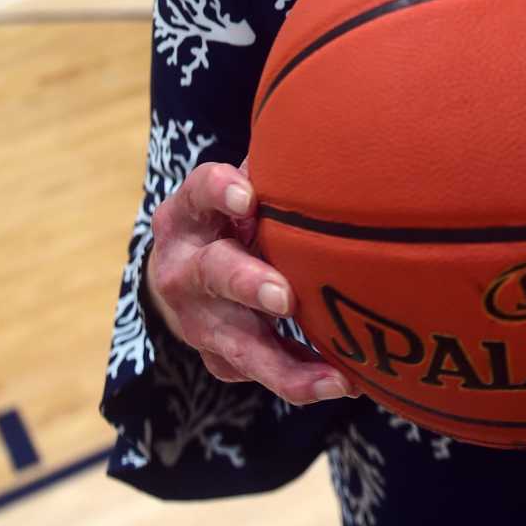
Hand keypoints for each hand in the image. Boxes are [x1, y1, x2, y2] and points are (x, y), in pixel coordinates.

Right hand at [143, 160, 357, 403]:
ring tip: (334, 378)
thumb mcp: (235, 190)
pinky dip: (300, 381)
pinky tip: (343, 384)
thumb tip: (333, 142)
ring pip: (238, 345)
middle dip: (248, 285)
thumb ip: (270, 173)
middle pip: (213, 275)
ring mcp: (198, 320)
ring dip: (285, 363)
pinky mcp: (217, 359)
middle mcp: (183, 269)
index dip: (219, 191)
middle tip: (284, 296)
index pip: (198, 193)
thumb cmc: (228, 219)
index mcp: (188, 215)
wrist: (182, 276)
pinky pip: (259, 374)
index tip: (247, 194)